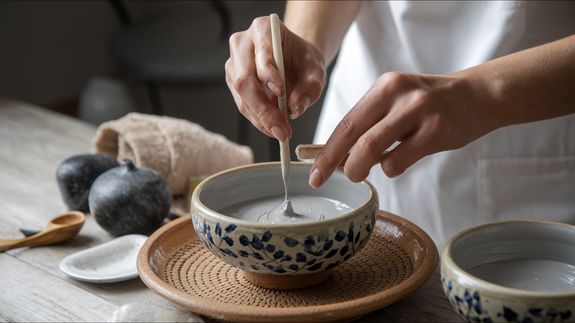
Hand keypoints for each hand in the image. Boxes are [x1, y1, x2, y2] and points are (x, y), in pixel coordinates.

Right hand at [225, 16, 326, 140]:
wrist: (293, 59)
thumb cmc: (302, 59)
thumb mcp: (316, 68)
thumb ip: (311, 86)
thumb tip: (296, 108)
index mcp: (262, 29)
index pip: (261, 52)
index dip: (268, 73)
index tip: (281, 92)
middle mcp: (241, 45)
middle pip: (245, 79)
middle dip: (263, 109)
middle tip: (282, 129)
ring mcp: (234, 64)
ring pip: (242, 97)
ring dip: (261, 118)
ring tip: (281, 131)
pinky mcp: (233, 83)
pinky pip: (243, 105)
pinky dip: (259, 120)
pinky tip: (273, 128)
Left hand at [309, 71, 498, 186]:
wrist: (477, 96)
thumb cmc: (429, 106)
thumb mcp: (396, 104)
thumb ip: (369, 127)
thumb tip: (336, 159)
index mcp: (384, 87)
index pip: (346, 122)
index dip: (325, 150)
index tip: (313, 172)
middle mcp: (398, 95)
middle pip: (354, 136)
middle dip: (334, 163)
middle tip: (327, 179)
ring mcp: (418, 112)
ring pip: (372, 150)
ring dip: (360, 168)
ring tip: (363, 171)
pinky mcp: (436, 131)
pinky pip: (398, 161)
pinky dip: (391, 168)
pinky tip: (400, 160)